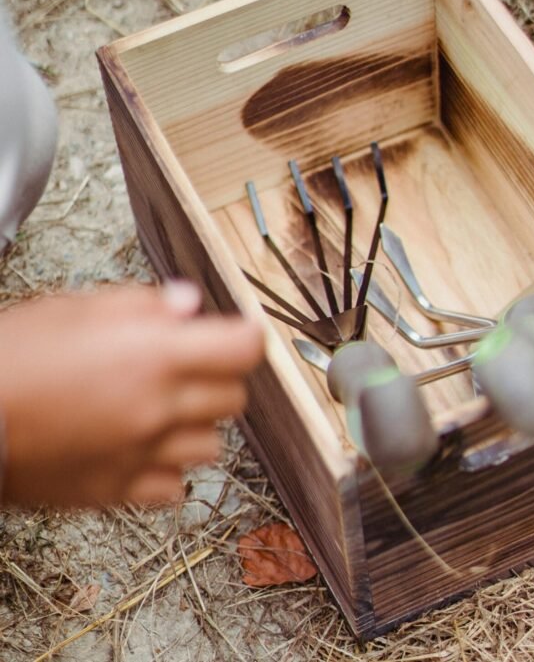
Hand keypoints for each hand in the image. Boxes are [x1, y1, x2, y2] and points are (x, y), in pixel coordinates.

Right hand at [0, 282, 263, 506]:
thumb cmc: (12, 354)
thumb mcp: (76, 307)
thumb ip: (143, 305)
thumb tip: (190, 303)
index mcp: (155, 356)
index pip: (243, 350)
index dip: (248, 336)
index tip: (241, 332)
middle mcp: (158, 407)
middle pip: (235, 397)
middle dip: (222, 376)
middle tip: (194, 365)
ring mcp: (141, 454)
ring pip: (212, 444)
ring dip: (198, 424)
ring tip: (166, 409)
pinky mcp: (117, 491)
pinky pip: (173, 487)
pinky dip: (169, 468)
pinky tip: (145, 448)